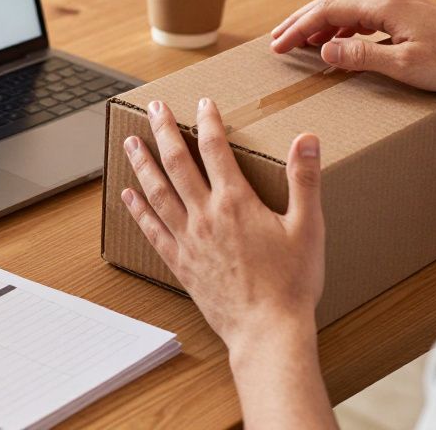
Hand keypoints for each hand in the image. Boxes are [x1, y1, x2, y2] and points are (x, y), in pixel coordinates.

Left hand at [121, 98, 324, 352]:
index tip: (202, 102)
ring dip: (142, 164)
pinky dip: (138, 210)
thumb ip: (305, 180)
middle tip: (153, 107)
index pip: (215, 149)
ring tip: (129, 142)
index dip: (208, 121)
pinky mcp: (180, 263)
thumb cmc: (291, 283)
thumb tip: (306, 138)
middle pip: (177, 163)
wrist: (267, 331)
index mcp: (236, 202)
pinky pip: (152, 230)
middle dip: (163, 131)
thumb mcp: (308, 227)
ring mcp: (188, 240)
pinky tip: (127, 195)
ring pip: (157, 192)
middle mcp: (205, 215)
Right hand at [269, 0, 435, 92]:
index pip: (327, 11)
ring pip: (350, 8)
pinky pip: (366, 16)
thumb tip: (325, 48)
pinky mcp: (412, 15)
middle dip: (302, 21)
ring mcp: (403, 5)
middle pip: (334, 3)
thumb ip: (361, 56)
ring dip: (322, 23)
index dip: (298, 28)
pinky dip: (344, 27)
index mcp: (386, 6)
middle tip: (277, 40)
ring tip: (302, 42)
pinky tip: (340, 41)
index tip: (277, 46)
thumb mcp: (404, 66)